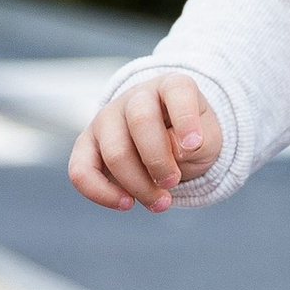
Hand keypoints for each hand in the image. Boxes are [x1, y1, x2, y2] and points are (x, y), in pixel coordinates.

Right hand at [70, 75, 222, 212]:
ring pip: (115, 152)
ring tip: (160, 202)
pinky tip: (127, 203)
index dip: (186, 119)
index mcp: (170, 86)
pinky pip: (81, 171)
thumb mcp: (208, 140)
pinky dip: (102, 193)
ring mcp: (107, 118)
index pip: (176, 90)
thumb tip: (174, 151)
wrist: (166, 143)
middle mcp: (135, 97)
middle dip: (159, 161)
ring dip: (139, 185)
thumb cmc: (187, 139)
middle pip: (141, 121)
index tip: (195, 145)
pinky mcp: (86, 144)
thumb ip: (199, 144)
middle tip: (173, 182)